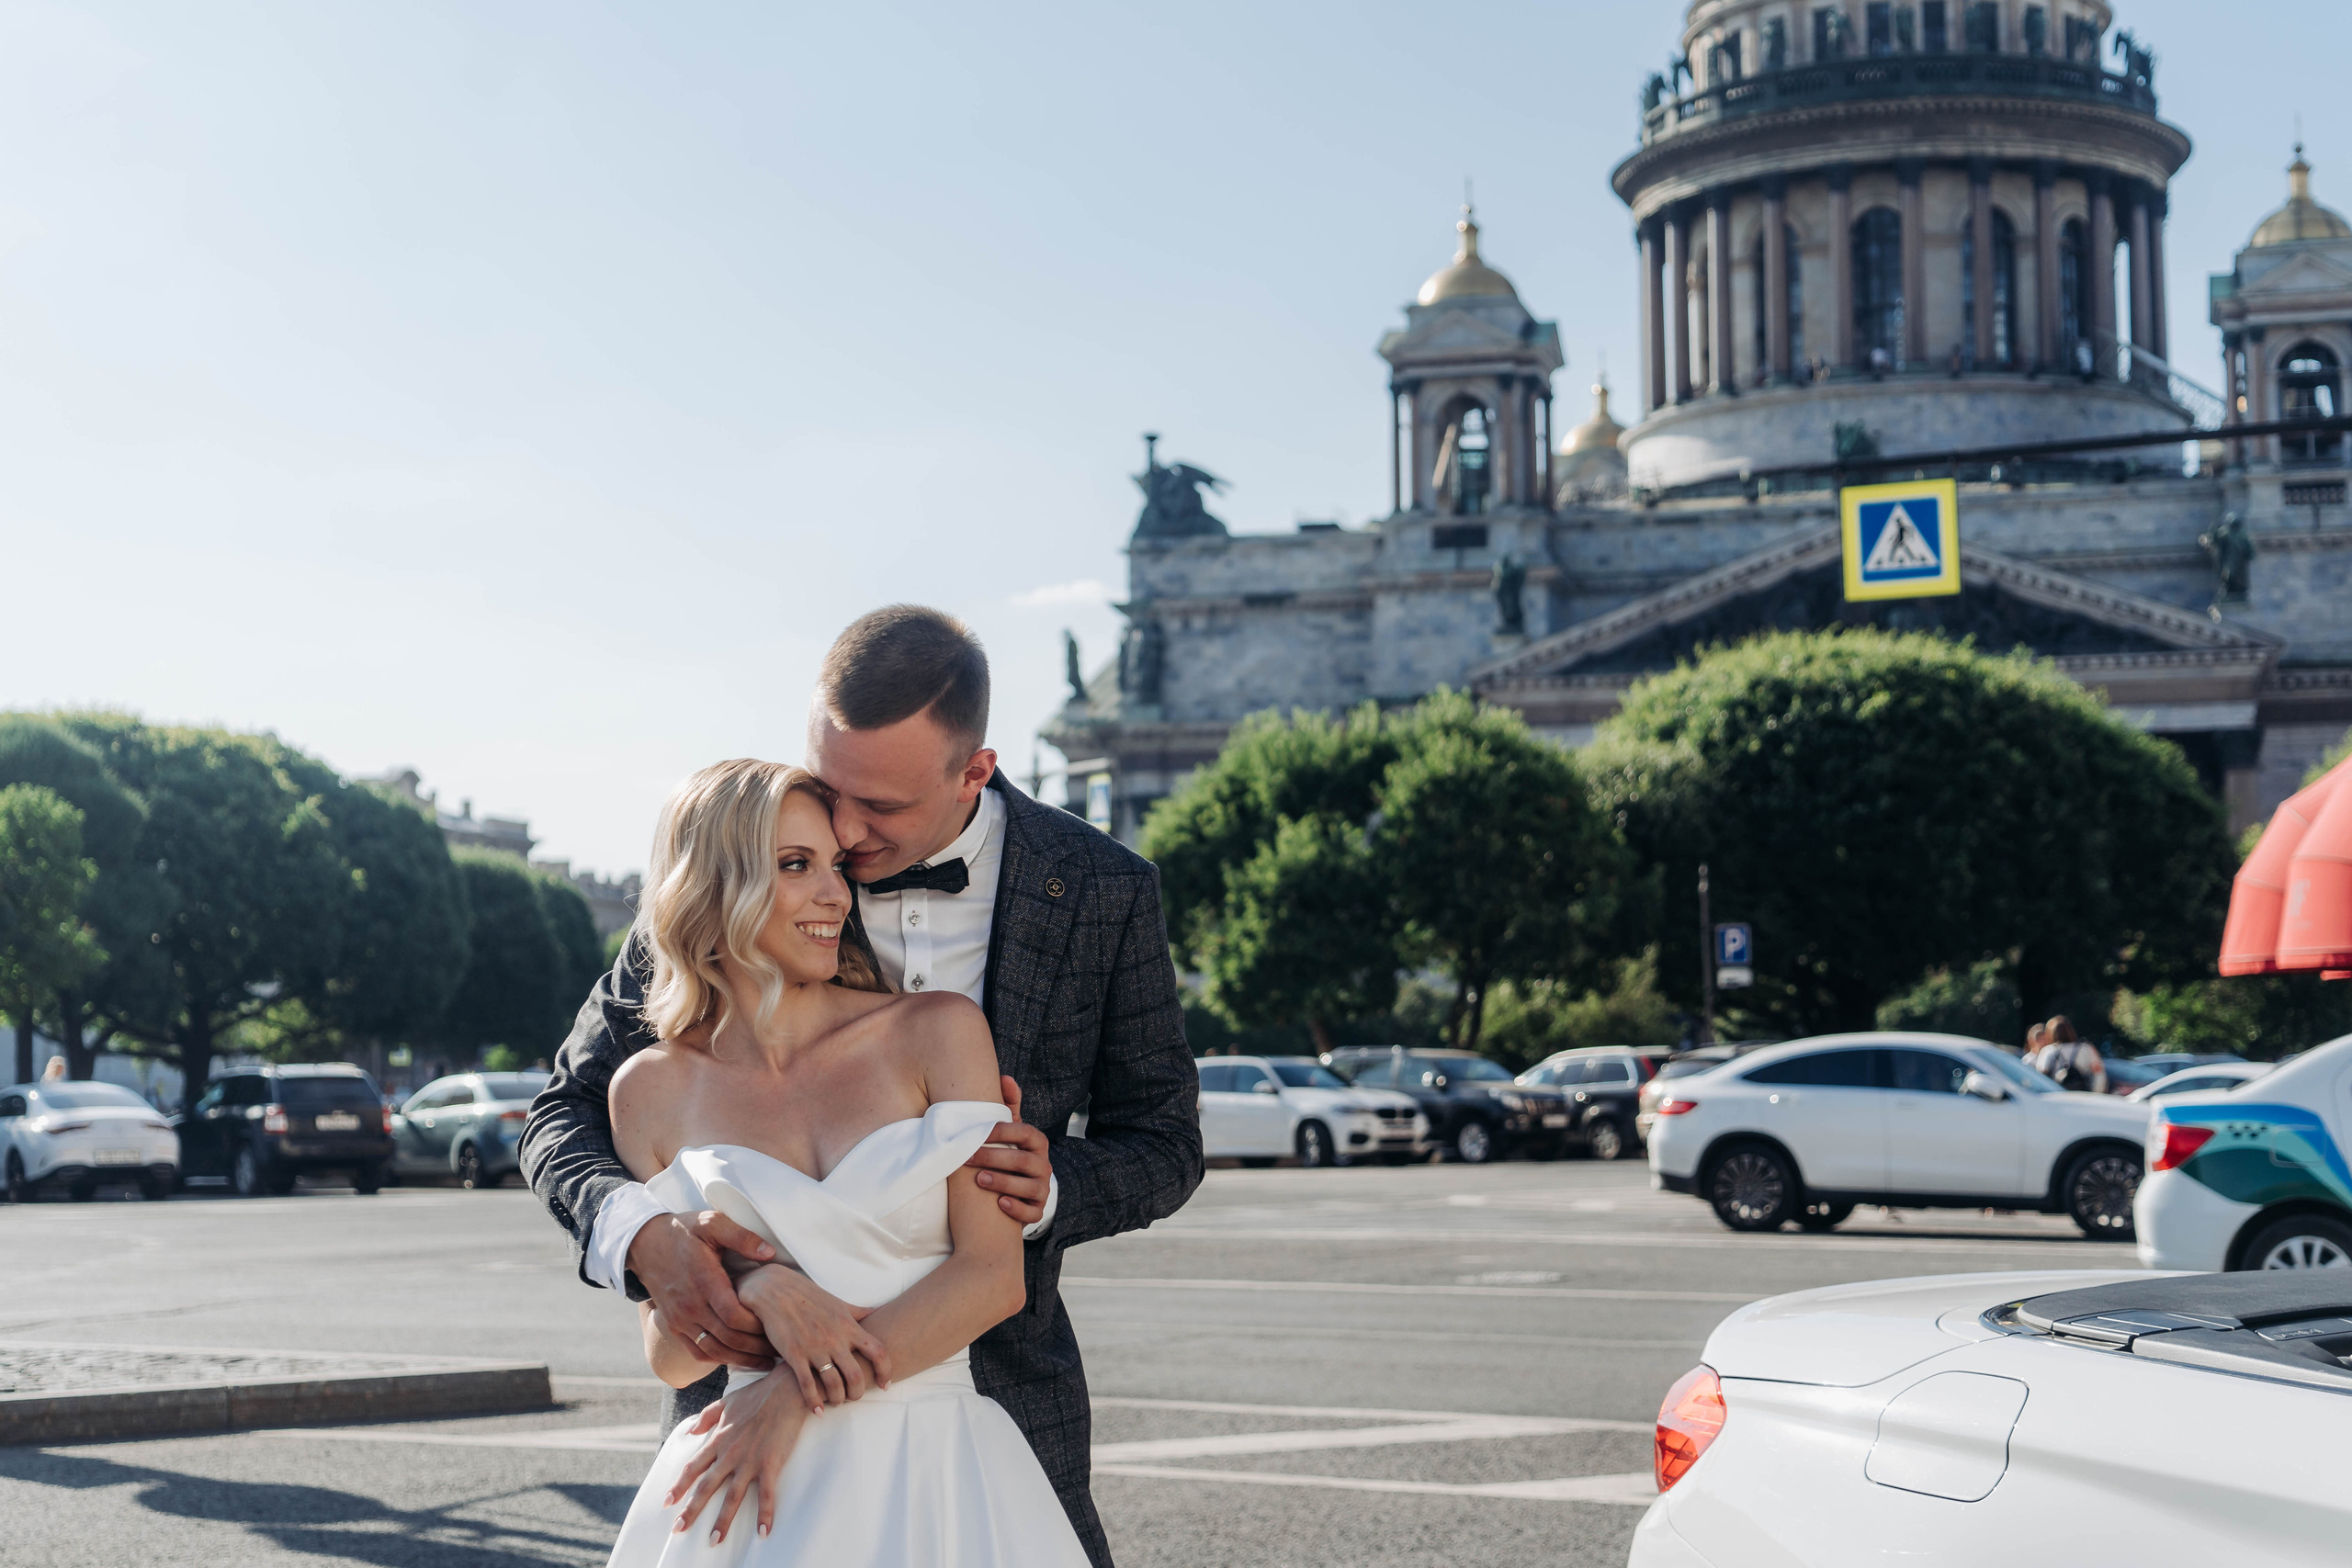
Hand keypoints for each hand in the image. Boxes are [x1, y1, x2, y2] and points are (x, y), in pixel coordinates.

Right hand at [628, 1210, 775, 1368]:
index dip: (757, 1326)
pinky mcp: (674, 1325)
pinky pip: (697, 1350)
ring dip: (741, 1359)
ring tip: (766, 1362)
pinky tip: (739, 1359)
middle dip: (757, 1348)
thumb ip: (742, 1237)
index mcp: (704, 1282)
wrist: (644, 1242)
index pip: (734, 1316)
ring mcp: (680, 1319)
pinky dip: (718, 1359)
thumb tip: (770, 1253)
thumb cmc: (683, 1231)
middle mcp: (690, 1306)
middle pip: (728, 1338)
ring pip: (714, 1350)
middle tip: (781, 1350)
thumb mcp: (712, 1222)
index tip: (777, 1324)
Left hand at [669, 1369, 807, 1545]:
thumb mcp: (727, 1402)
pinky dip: (766, 1514)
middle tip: (678, 1529)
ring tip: (713, 1541)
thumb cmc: (758, 1394)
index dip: (679, 1486)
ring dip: (723, 1520)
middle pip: (706, 1487)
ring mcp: (750, 1460)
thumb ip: (707, 1416)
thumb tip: (691, 1431)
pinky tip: (764, 1532)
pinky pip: (767, 1495)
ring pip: (733, 1496)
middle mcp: (730, 1453)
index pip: (693, 1467)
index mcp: (719, 1440)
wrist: (786, 1389)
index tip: (667, 1502)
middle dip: (691, 1510)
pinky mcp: (771, 1463)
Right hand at [735, 1262, 892, 1409]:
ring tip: (836, 1402)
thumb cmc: (811, 1298)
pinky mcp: (794, 1355)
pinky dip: (814, 1402)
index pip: (878, 1352)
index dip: (886, 1371)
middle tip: (854, 1397)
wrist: (776, 1291)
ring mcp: (814, 1348)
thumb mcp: (840, 1304)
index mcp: (849, 1327)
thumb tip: (882, 1311)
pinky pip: (807, 1385)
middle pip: (856, 1376)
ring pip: (833, 1385)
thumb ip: (861, 1313)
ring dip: (837, 1399)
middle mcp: (835, 1339)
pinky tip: (817, 1411)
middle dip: (858, 1393)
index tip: (885, 1385)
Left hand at [964, 1075, 1050, 1227]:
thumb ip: (1008, 1106)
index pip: (1025, 1133)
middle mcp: (1044, 1166)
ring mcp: (1042, 1189)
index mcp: (1037, 1143)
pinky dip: (1017, 1209)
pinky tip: (1000, 1205)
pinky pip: (1032, 1212)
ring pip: (1029, 1187)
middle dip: (994, 1158)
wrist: (1015, 1193)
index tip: (975, 1132)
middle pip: (1023, 1161)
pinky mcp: (1037, 1210)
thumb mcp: (1010, 1132)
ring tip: (979, 1180)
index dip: (1002, 1132)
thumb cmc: (1008, 1155)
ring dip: (1003, 1182)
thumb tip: (1005, 1077)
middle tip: (967, 1157)